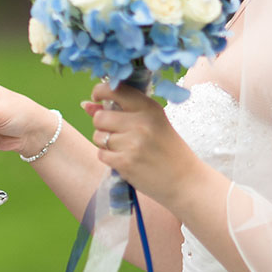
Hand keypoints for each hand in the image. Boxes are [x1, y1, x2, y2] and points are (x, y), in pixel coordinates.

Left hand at [86, 81, 200, 205]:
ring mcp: (133, 143)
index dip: (99, 91)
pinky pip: (101, 154)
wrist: (186, 181)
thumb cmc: (168, 150)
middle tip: (117, 133)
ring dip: (105, 144)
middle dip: (102, 125)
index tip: (97, 98)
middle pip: (99, 117)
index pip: (114, 90)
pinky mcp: (126, 163)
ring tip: (125, 149)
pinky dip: (109, 158)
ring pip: (98, 137)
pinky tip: (125, 160)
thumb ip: (120, 111)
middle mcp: (141, 122)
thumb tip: (86, 104)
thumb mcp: (152, 123)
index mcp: (149, 108)